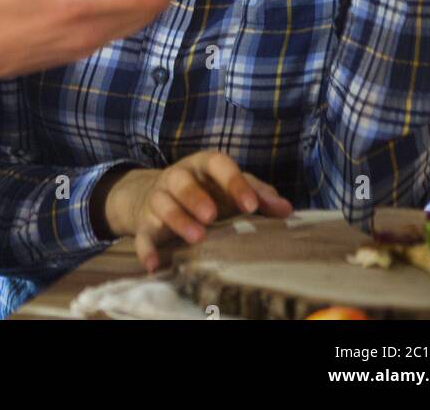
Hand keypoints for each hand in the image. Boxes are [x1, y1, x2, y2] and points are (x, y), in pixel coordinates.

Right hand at [101, 151, 292, 271]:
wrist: (153, 195)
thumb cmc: (205, 191)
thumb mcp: (229, 187)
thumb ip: (257, 194)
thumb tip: (287, 210)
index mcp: (202, 166)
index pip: (217, 164)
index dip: (233, 182)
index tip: (250, 204)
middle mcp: (176, 178)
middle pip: (181, 180)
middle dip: (195, 197)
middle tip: (213, 216)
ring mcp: (157, 200)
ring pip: (162, 204)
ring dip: (177, 220)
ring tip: (197, 238)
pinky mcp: (144, 224)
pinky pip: (142, 236)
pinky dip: (146, 250)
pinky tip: (155, 266)